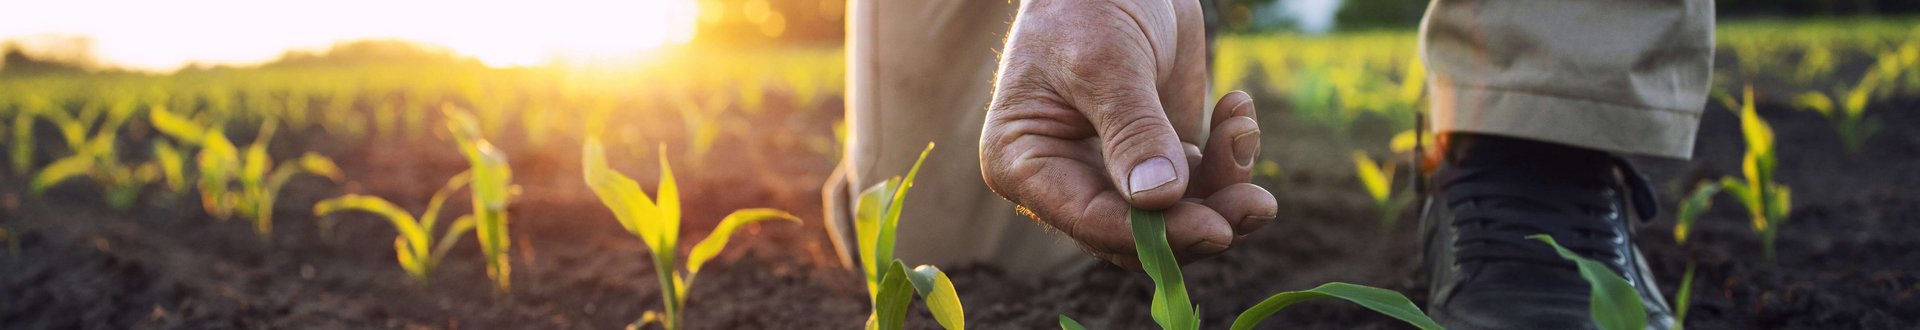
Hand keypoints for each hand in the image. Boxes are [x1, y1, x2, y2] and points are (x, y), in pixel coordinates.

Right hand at [981, 0, 1276, 268]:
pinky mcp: (1157, 157)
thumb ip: (1132, 129)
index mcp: (1025, 163)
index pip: (1089, 220)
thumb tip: (1159, 199)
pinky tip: (1237, 108)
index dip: (1153, 235)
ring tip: (1243, 130)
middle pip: (1138, 235)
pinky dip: (1227, 155)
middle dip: (1201, 219)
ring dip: (1224, 185)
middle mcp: (1066, 179)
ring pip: (1176, 218)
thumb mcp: (1104, 61)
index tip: (1214, 227)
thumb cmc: (1086, 4)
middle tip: (1256, 203)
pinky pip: (1200, 184)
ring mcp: (1114, 172)